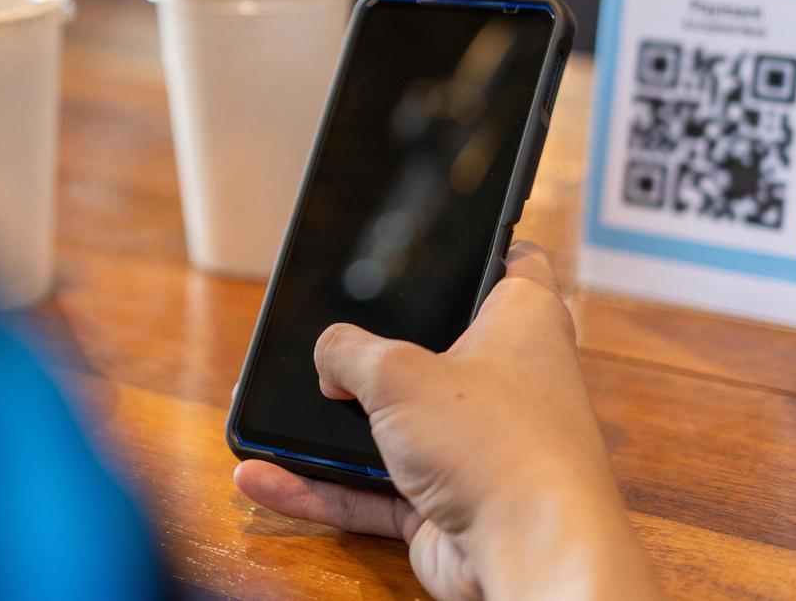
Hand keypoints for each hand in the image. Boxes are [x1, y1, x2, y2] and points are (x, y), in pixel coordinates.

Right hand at [232, 244, 659, 600]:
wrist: (528, 558)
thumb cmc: (498, 446)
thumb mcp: (397, 373)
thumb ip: (348, 351)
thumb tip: (330, 358)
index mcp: (522, 321)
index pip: (512, 262)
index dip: (480, 246)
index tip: (442, 238)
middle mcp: (507, 380)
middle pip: (437, 346)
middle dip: (379, 346)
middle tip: (330, 330)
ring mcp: (477, 445)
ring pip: (395, 424)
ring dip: (336, 427)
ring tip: (275, 411)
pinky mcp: (448, 501)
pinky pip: (372, 487)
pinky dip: (323, 486)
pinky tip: (267, 477)